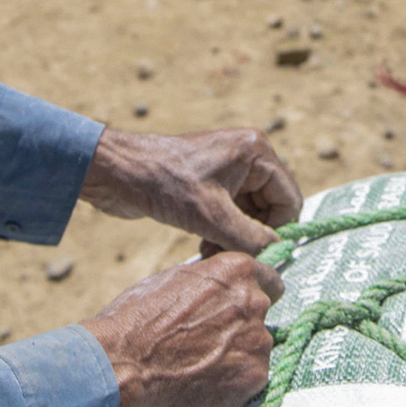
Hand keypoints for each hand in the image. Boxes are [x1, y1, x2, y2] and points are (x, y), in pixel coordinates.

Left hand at [80, 126, 301, 252]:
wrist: (115, 172)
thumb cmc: (162, 183)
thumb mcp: (210, 215)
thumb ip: (250, 238)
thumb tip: (277, 255)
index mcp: (256, 151)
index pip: (289, 199)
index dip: (278, 231)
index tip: (258, 255)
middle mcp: (248, 156)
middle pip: (272, 208)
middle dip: (254, 236)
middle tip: (227, 255)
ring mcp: (230, 169)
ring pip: (252, 215)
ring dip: (237, 238)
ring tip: (210, 251)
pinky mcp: (211, 183)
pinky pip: (233, 213)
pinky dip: (224, 232)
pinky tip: (204, 244)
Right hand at [82, 252, 282, 406]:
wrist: (124, 363)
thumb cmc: (137, 318)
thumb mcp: (174, 278)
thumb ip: (209, 282)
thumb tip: (217, 289)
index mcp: (237, 271)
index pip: (270, 281)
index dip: (252, 295)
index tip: (242, 308)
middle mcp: (255, 303)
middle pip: (262, 316)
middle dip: (241, 326)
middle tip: (208, 339)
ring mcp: (258, 344)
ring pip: (256, 349)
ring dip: (237, 355)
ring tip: (200, 363)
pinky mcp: (253, 379)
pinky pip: (251, 380)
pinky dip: (233, 383)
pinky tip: (203, 381)